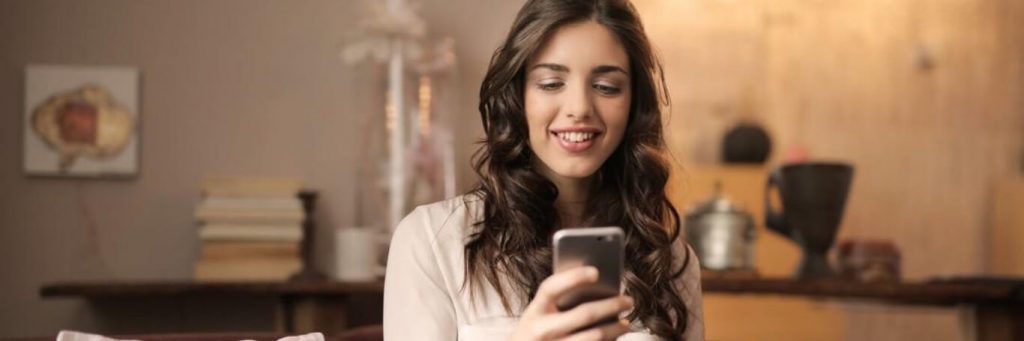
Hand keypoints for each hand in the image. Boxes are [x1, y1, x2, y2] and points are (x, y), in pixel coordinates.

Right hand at [508, 266, 633, 340]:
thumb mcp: (540, 314)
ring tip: (626, 323)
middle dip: (611, 305)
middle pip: (583, 314)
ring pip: (594, 337)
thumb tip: (599, 288)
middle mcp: (541, 331)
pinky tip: (614, 338)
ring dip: (615, 329)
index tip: (596, 271)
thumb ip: (560, 300)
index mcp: (534, 311)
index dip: (573, 277)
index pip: (551, 288)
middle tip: (628, 300)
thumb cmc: (537, 331)